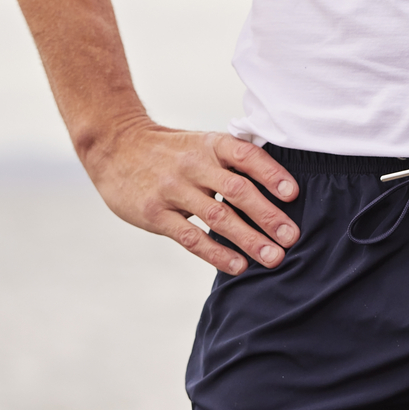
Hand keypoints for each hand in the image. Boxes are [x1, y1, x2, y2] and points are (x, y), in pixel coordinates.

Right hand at [81, 121, 299, 275]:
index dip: (271, 174)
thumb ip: (231, 162)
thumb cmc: (170, 151)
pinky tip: (237, 266)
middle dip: (267, 215)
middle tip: (291, 237)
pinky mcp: (154, 213)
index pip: (246, 156)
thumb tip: (277, 190)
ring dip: (248, 239)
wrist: (115, 146)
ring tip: (272, 257)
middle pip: (237, 190)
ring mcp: (173, 190)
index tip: (293, 194)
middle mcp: (194, 165)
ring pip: (217, 217)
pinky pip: (190, 236)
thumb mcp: (200, 143)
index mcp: (210, 144)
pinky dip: (216, 253)